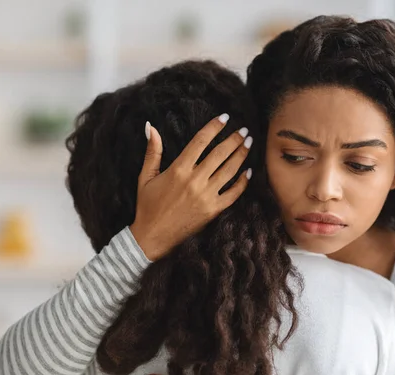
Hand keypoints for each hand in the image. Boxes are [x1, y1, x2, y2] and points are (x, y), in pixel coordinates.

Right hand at [130, 114, 252, 260]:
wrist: (152, 237)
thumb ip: (152, 151)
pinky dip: (242, 182)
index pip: (200, 141)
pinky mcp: (213, 211)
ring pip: (229, 170)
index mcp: (178, 170)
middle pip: (220, 153)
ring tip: (248, 143)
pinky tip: (248, 172)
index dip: (214, 127)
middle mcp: (194, 181)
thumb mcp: (145, 177)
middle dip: (234, 139)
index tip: (224, 118)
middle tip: (244, 129)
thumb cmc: (147, 206)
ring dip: (241, 155)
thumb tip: (150, 126)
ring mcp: (206, 196)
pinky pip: (233, 194)